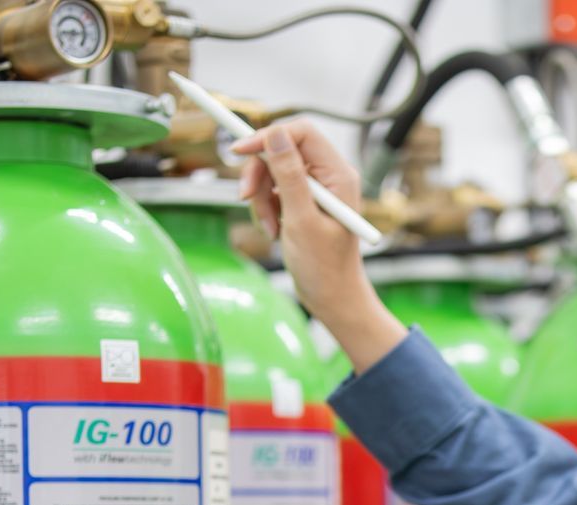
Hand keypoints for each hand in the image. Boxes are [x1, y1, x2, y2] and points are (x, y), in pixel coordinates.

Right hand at [233, 121, 405, 371]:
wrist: (331, 299)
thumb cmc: (324, 267)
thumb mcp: (300, 219)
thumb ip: (288, 174)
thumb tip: (275, 134)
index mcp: (338, 175)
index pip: (300, 133)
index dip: (268, 136)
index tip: (239, 150)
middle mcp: (329, 176)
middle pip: (281, 151)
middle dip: (260, 176)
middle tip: (245, 198)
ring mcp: (316, 190)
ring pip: (273, 173)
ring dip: (261, 199)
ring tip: (269, 229)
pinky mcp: (303, 203)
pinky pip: (273, 192)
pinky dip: (266, 210)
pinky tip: (273, 233)